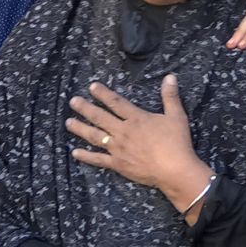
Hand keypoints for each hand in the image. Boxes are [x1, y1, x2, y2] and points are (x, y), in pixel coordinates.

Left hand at [67, 76, 213, 218]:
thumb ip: (170, 96)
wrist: (174, 170)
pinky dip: (86, 156)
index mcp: (136, 118)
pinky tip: (75, 152)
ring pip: (94, 136)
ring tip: (68, 123)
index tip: (91, 87)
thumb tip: (170, 76)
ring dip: (80, 128)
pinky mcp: (118, 164)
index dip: (103, 94)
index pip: (116, 103)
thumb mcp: (176, 116)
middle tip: (72, 102)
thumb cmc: (177, 143)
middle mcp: (123, 131)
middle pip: (100, 117)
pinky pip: (98, 159)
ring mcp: (118, 149)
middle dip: (85, 108)